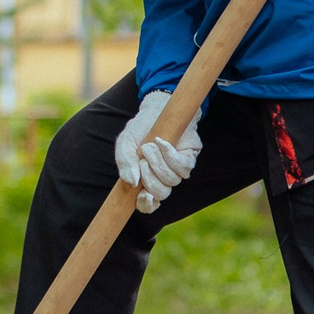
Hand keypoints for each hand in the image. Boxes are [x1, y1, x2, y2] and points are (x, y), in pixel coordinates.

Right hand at [114, 89, 202, 213]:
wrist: (157, 109)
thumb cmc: (140, 129)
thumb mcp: (125, 143)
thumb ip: (125, 163)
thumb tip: (132, 183)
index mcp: (146, 180)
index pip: (149, 204)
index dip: (147, 205)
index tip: (144, 196)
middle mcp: (163, 178)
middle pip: (161, 193)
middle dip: (149, 177)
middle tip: (142, 159)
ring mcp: (177, 170)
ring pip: (171, 180)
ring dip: (157, 162)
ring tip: (150, 145)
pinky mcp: (189, 158)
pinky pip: (182, 167)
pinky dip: (169, 154)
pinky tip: (162, 142)